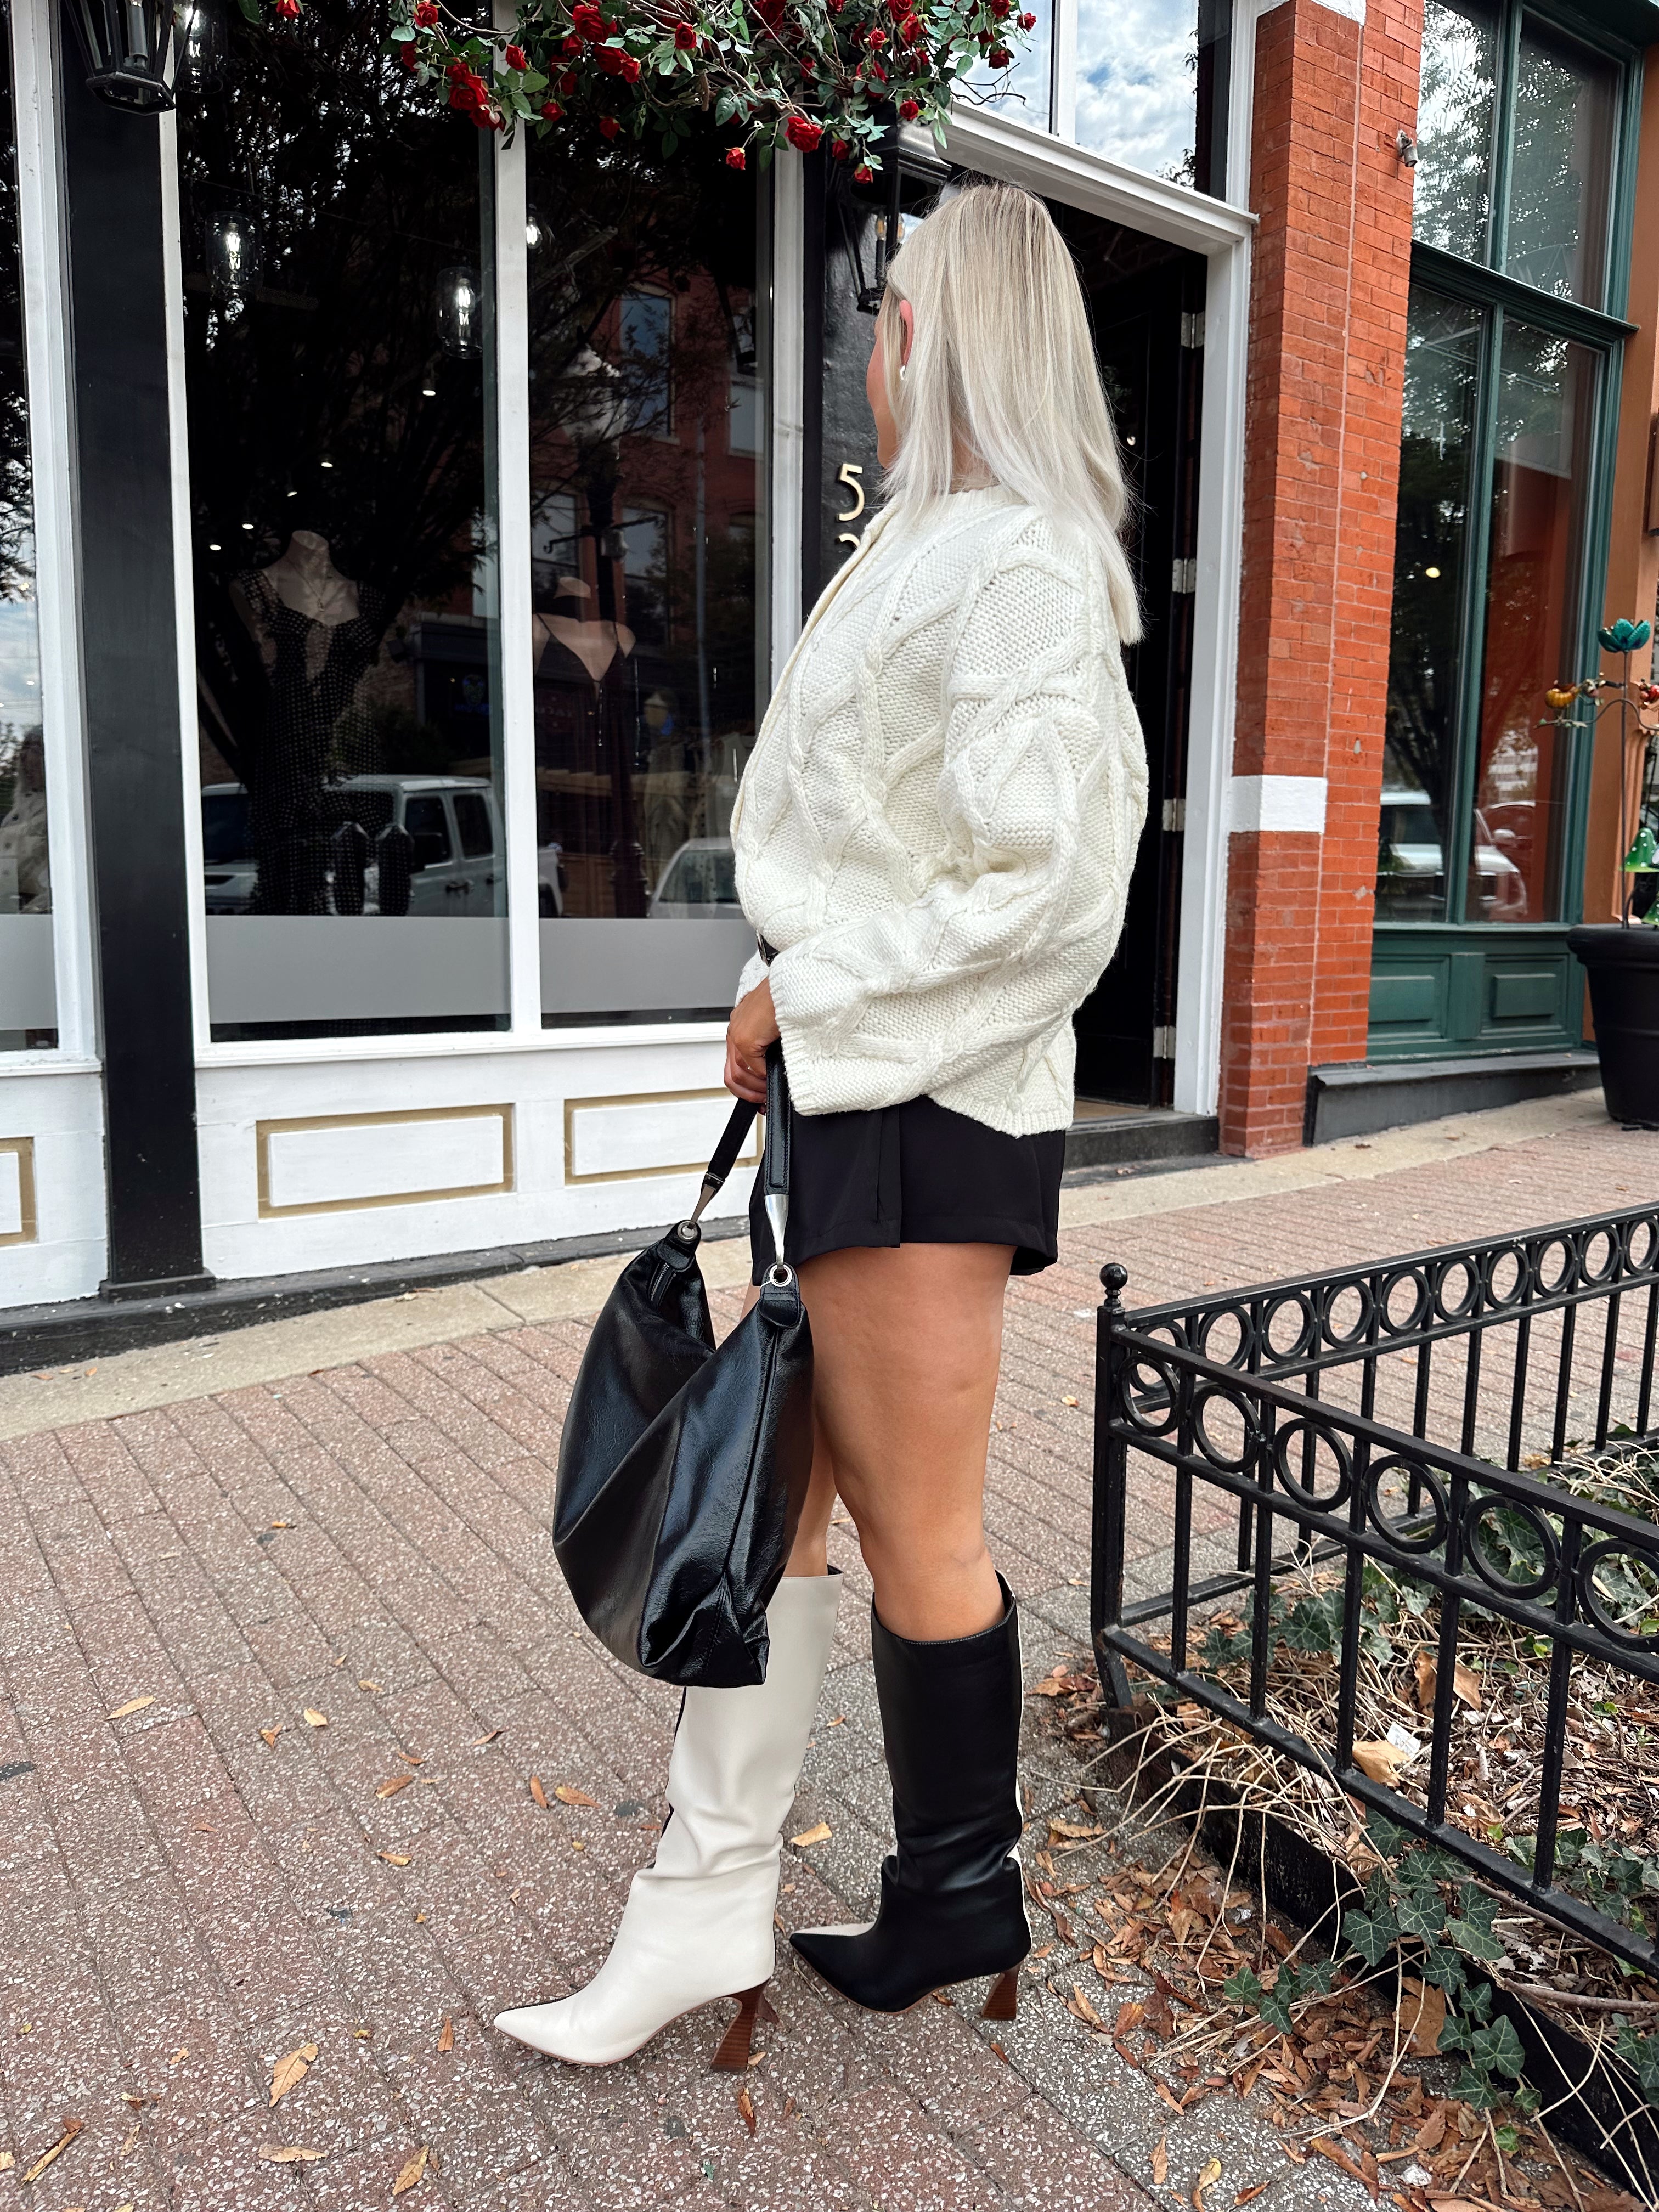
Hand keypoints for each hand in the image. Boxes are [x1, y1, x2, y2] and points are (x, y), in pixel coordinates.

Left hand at [724, 977, 778, 1103]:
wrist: (794, 983)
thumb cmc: (789, 997)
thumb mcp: (774, 1026)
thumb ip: (767, 1045)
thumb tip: (772, 1068)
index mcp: (741, 1026)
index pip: (734, 1063)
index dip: (745, 1085)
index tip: (759, 1095)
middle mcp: (735, 1030)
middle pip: (732, 1073)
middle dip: (747, 1092)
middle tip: (762, 1100)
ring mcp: (738, 1034)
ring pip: (738, 1074)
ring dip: (755, 1088)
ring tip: (769, 1091)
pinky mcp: (745, 1039)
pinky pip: (752, 1068)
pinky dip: (763, 1077)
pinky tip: (773, 1076)